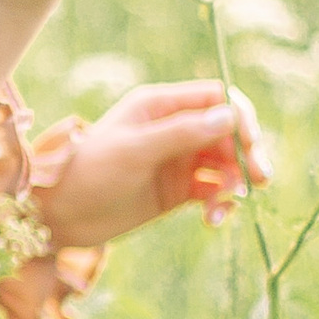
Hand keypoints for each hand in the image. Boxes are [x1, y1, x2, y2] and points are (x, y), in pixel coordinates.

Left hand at [34, 83, 270, 250]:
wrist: (59, 215)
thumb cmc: (89, 172)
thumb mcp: (135, 150)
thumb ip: (182, 133)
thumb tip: (231, 116)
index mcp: (162, 105)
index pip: (218, 99)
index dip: (240, 119)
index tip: (249, 145)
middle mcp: (175, 128)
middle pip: (229, 133)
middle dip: (246, 155)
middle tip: (259, 180)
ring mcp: (178, 160)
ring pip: (226, 164)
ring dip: (234, 183)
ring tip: (223, 207)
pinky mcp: (178, 191)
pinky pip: (213, 192)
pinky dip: (220, 204)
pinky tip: (213, 220)